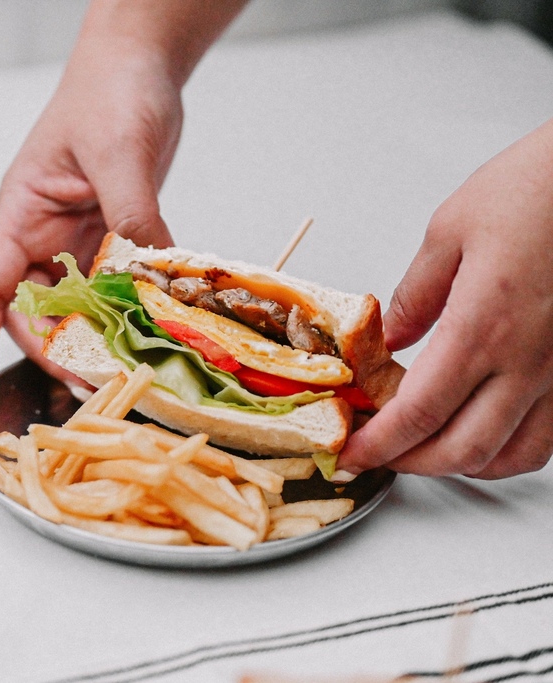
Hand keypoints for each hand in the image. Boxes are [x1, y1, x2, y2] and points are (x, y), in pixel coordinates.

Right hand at [0, 1, 245, 396]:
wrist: (142, 66)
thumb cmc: (110, 90)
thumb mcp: (118, 152)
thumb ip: (131, 212)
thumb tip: (147, 272)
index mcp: (21, 213)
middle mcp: (42, 234)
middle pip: (30, 309)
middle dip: (53, 347)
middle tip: (88, 377)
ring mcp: (77, 238)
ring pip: (74, 304)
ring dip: (93, 334)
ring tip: (120, 362)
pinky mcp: (111, 237)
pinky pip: (113, 286)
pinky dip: (127, 308)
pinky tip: (149, 322)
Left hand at [339, 118, 552, 478]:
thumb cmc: (539, 187)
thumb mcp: (451, 230)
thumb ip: (416, 294)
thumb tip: (389, 337)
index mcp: (482, 327)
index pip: (418, 413)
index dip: (379, 445)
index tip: (353, 453)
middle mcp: (529, 361)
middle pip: (463, 449)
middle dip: (411, 464)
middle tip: (378, 456)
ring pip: (513, 455)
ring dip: (462, 465)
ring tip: (425, 451)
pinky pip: (551, 436)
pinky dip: (511, 451)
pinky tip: (488, 434)